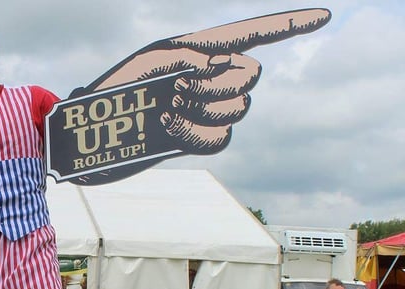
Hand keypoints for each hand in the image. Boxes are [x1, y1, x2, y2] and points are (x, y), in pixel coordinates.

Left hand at [79, 9, 329, 158]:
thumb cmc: (116, 90)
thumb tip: (216, 74)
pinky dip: (197, 135)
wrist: (94, 136)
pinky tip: (171, 129)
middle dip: (220, 82)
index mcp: (199, 50)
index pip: (252, 33)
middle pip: (251, 77)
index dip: (289, 25)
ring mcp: (203, 112)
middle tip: (180, 88)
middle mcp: (207, 79)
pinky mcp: (193, 142)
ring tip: (171, 107)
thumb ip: (189, 58)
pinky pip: (220, 140)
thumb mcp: (150, 62)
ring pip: (239, 109)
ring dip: (207, 108)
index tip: (325, 15)